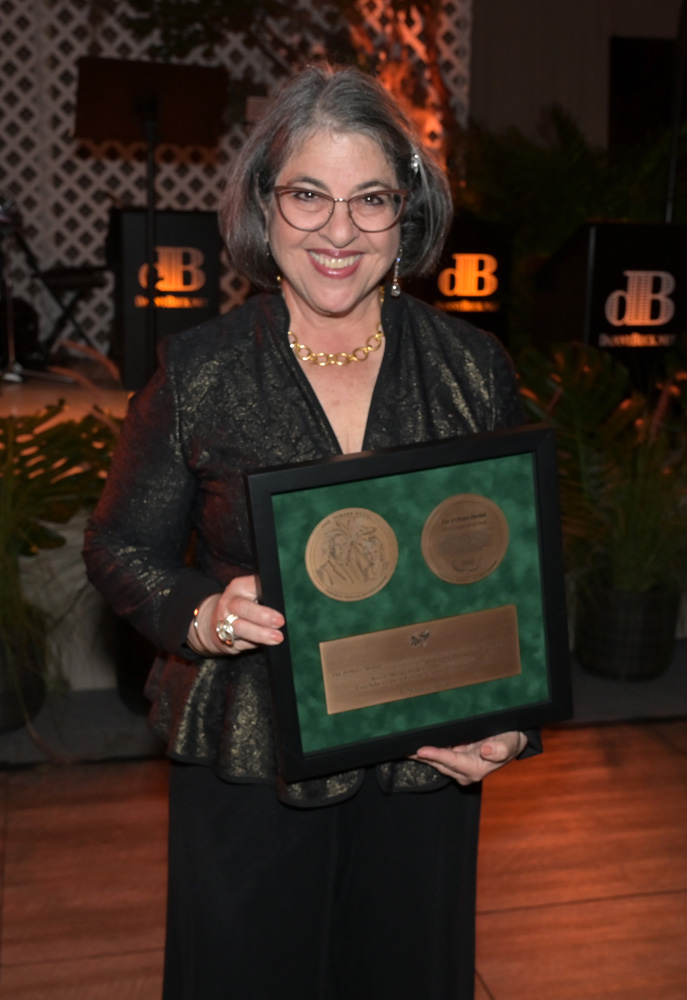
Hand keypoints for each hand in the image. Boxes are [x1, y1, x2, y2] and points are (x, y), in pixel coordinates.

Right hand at [187, 575, 284, 655]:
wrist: (213, 622)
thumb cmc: (244, 606)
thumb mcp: (251, 594)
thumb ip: (265, 596)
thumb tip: (288, 607)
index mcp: (240, 586)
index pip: (254, 585)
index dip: (268, 592)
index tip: (283, 600)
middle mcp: (230, 602)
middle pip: (244, 607)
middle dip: (263, 615)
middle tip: (280, 621)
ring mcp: (224, 620)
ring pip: (240, 627)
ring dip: (260, 634)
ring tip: (277, 638)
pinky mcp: (224, 638)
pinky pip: (239, 642)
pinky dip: (253, 644)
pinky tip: (265, 645)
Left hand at [410, 731, 527, 785]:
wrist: (511, 742)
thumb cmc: (510, 741)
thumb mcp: (509, 742)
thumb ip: (500, 749)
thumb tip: (486, 751)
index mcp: (475, 769)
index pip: (451, 761)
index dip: (435, 755)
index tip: (420, 750)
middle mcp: (464, 772)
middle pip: (438, 763)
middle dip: (420, 755)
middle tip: (401, 745)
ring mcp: (458, 767)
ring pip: (435, 761)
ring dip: (420, 754)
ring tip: (403, 744)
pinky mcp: (455, 760)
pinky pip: (438, 756)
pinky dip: (427, 750)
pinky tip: (415, 743)